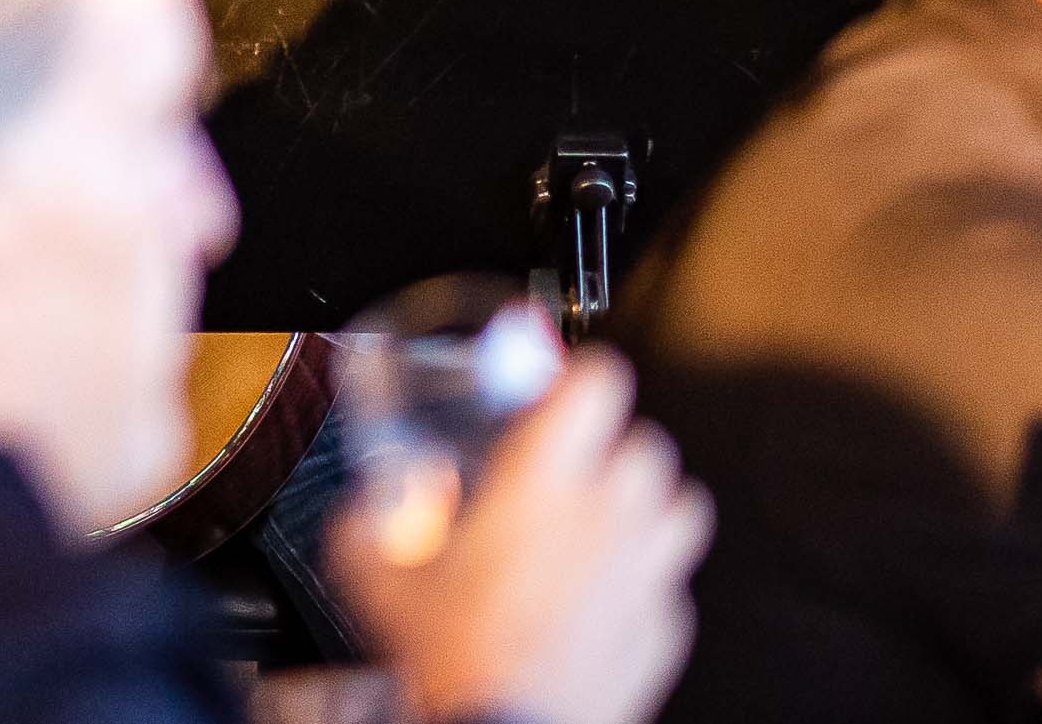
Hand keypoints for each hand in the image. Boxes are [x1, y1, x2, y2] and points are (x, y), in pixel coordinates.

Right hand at [333, 348, 709, 723]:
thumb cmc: (458, 661)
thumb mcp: (381, 584)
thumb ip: (365, 530)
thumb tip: (360, 515)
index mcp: (540, 485)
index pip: (599, 385)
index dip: (581, 380)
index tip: (558, 394)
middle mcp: (605, 517)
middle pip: (646, 443)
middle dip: (613, 448)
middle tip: (573, 470)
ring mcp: (645, 572)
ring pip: (681, 504)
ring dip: (648, 505)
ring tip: (607, 524)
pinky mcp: (665, 626)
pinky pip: (670, 583)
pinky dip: (643, 582)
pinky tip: (602, 600)